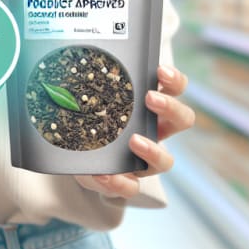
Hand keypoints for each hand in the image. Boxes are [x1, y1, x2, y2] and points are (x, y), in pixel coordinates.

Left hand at [74, 64, 194, 199]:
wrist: (74, 155)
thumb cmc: (87, 118)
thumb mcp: (85, 97)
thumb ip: (81, 83)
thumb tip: (66, 61)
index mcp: (149, 105)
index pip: (174, 88)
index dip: (174, 79)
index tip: (160, 70)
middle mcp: (154, 131)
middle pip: (182, 119)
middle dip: (170, 107)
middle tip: (150, 98)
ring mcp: (144, 159)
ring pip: (167, 161)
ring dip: (153, 150)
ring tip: (134, 140)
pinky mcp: (128, 182)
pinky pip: (132, 187)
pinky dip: (119, 182)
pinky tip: (104, 173)